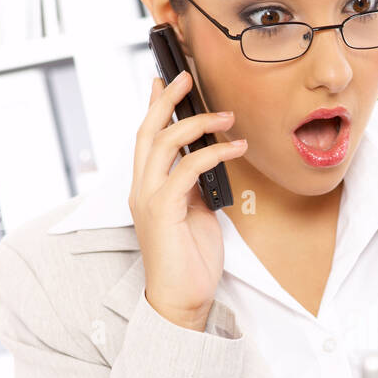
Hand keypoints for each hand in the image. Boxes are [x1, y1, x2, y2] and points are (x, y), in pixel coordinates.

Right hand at [129, 73, 247, 330]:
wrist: (182, 300)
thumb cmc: (190, 261)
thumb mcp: (196, 214)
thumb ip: (195, 187)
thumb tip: (208, 164)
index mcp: (148, 188)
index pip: (147, 139)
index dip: (155, 108)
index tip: (165, 82)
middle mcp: (142, 189)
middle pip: (148, 131)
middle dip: (167, 101)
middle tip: (186, 77)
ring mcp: (149, 199)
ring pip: (164, 144)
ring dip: (196, 123)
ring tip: (226, 116)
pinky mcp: (163, 210)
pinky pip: (187, 169)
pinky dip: (213, 154)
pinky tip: (236, 149)